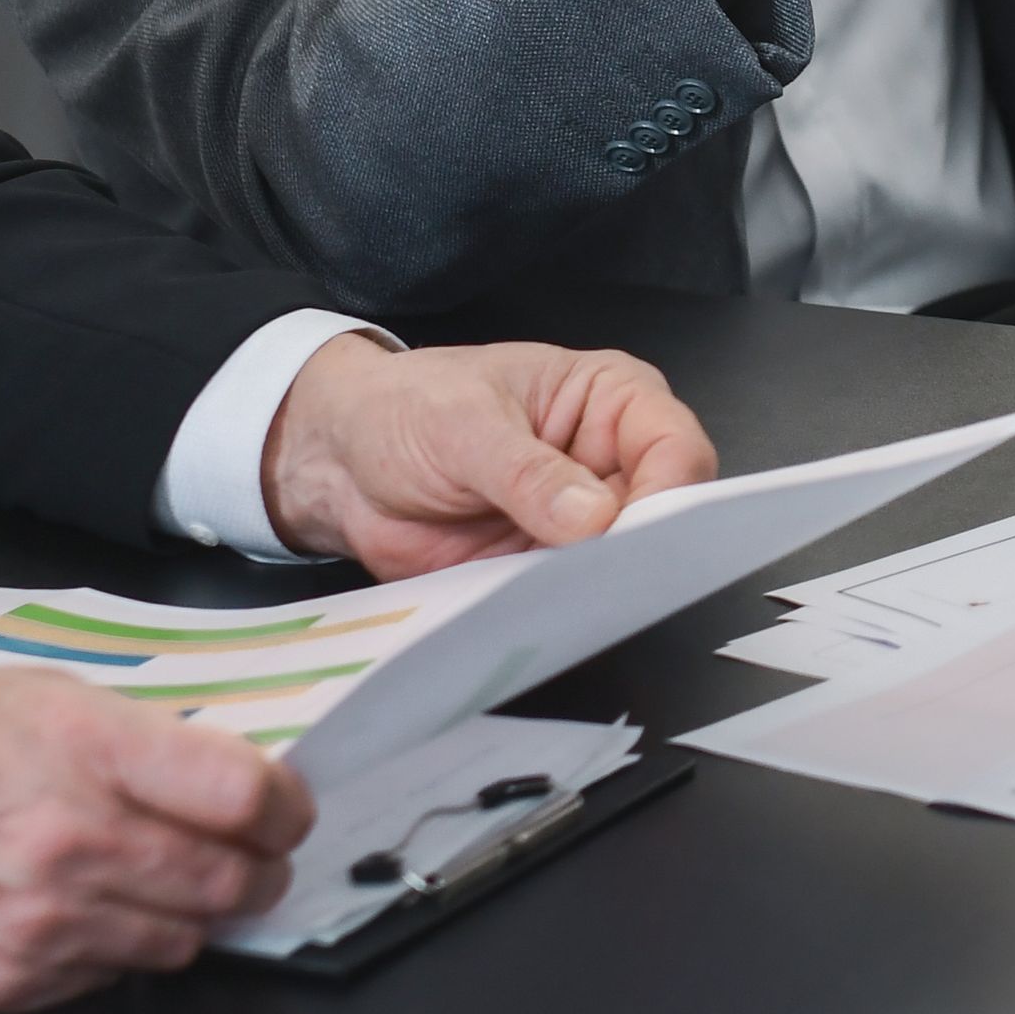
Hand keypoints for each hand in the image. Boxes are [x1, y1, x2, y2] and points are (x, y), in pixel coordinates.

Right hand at [0, 675, 313, 1009]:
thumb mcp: (36, 698)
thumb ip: (141, 742)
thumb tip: (234, 780)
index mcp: (86, 748)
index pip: (250, 797)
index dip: (285, 809)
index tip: (282, 812)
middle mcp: (69, 839)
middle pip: (232, 881)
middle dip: (253, 871)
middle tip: (242, 858)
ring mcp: (38, 923)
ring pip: (181, 941)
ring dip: (184, 915)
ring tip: (144, 880)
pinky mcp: (5, 983)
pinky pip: (108, 979)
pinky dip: (112, 951)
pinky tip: (76, 914)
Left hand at [259, 333, 721, 571]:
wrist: (339, 462)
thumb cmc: (405, 410)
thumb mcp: (462, 424)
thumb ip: (526, 470)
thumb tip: (590, 516)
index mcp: (609, 399)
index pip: (675, 447)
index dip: (670, 492)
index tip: (634, 530)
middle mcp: (608, 463)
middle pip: (662, 515)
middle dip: (637, 548)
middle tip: (601, 572)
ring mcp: (578, 524)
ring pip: (622, 566)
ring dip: (596, 586)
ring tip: (558, 594)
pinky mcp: (546, 572)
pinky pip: (572, 600)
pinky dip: (558, 612)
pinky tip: (534, 613)